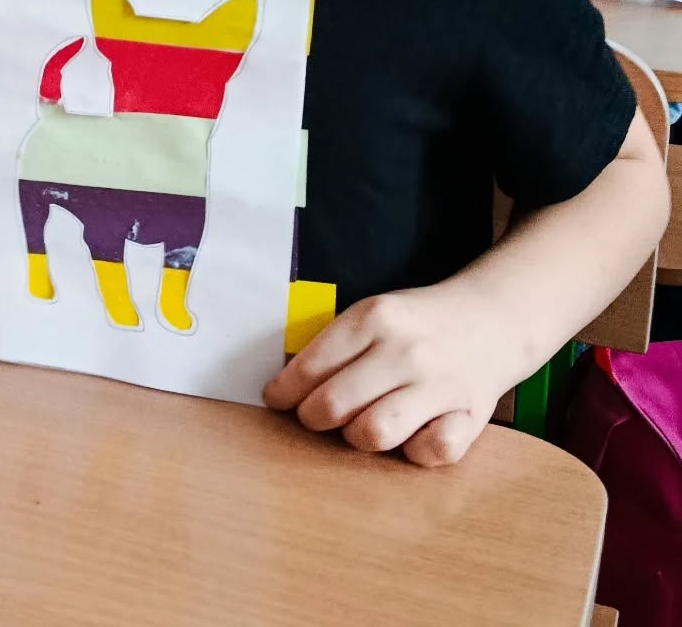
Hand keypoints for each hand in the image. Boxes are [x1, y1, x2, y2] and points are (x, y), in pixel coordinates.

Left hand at [263, 284, 511, 465]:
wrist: (492, 318)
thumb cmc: (417, 323)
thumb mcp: (373, 314)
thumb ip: (335, 345)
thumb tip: (286, 385)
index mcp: (373, 319)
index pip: (311, 366)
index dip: (285, 391)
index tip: (275, 400)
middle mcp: (404, 351)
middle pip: (334, 405)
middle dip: (312, 418)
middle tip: (313, 417)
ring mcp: (439, 385)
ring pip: (374, 433)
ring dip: (356, 437)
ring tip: (357, 425)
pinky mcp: (470, 417)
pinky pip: (428, 453)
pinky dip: (412, 452)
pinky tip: (408, 434)